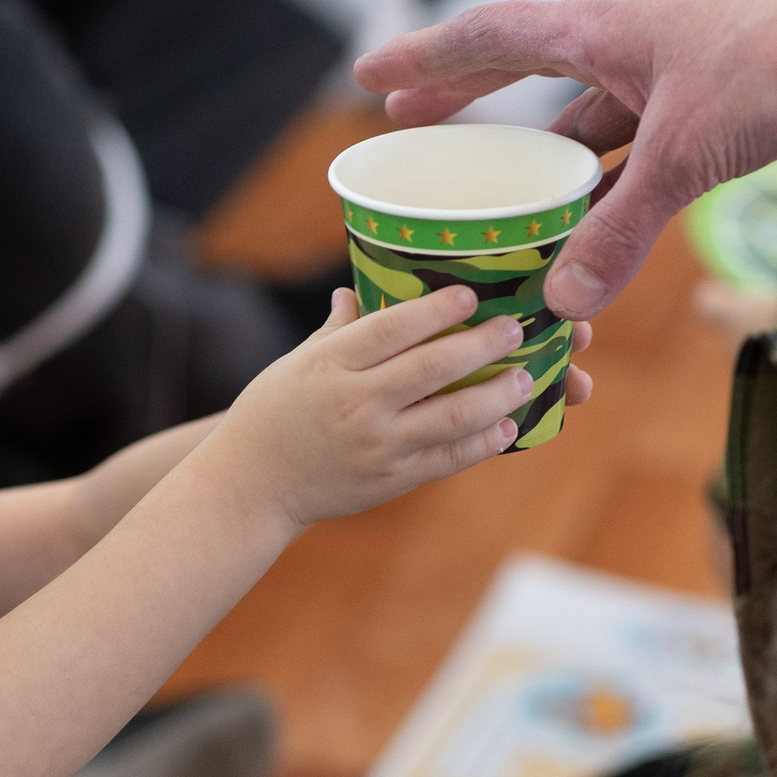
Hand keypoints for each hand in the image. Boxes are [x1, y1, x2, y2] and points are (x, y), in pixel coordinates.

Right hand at [211, 288, 533, 530]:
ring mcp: (375, 445)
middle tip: (515, 330)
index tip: (471, 295)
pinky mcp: (389, 480)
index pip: (392, 327)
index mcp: (329, 364)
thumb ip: (337, 330)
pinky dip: (481, 443)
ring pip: (450, 417)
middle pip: (432, 368)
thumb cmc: (271, 414)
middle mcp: (355, 403)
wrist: (250, 485)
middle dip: (482, 346)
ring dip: (496, 396)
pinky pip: (446, 459)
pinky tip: (506, 427)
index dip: (438, 309)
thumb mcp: (295, 363)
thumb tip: (357, 290)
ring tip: (525, 378)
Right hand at [352, 0, 776, 320]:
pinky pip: (636, 164)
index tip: (367, 76)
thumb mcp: (685, 153)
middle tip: (408, 130)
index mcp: (598, 34)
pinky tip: (591, 235)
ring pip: (584, 133)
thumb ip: (619, 229)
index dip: (423, 60)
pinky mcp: (710, 120)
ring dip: (540, 168)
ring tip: (491, 204)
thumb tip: (560, 302)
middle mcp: (624, 54)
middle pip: (523, 81)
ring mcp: (667, 87)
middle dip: (465, 106)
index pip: (486, 40)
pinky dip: (609, 199)